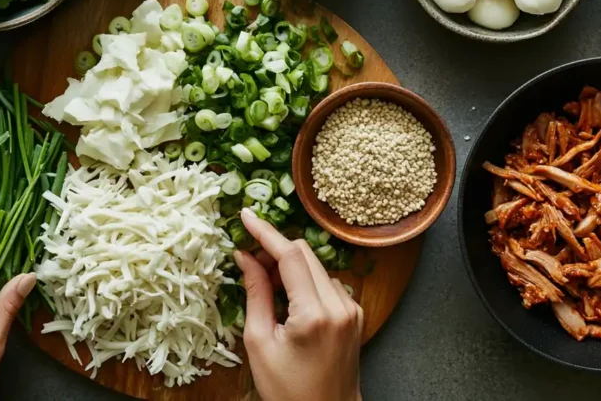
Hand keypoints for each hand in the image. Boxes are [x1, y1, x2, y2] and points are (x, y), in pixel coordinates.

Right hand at [234, 209, 363, 400]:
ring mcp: (352, 308)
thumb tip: (245, 256)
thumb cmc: (287, 390)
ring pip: (316, 267)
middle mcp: (340, 305)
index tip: (246, 216)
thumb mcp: (259, 342)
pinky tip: (288, 299)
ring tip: (266, 287)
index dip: (265, 232)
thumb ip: (255, 294)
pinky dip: (304, 281)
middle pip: (305, 255)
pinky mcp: (355, 313)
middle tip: (247, 260)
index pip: (289, 256)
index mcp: (315, 314)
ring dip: (289, 267)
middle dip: (274, 250)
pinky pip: (326, 283)